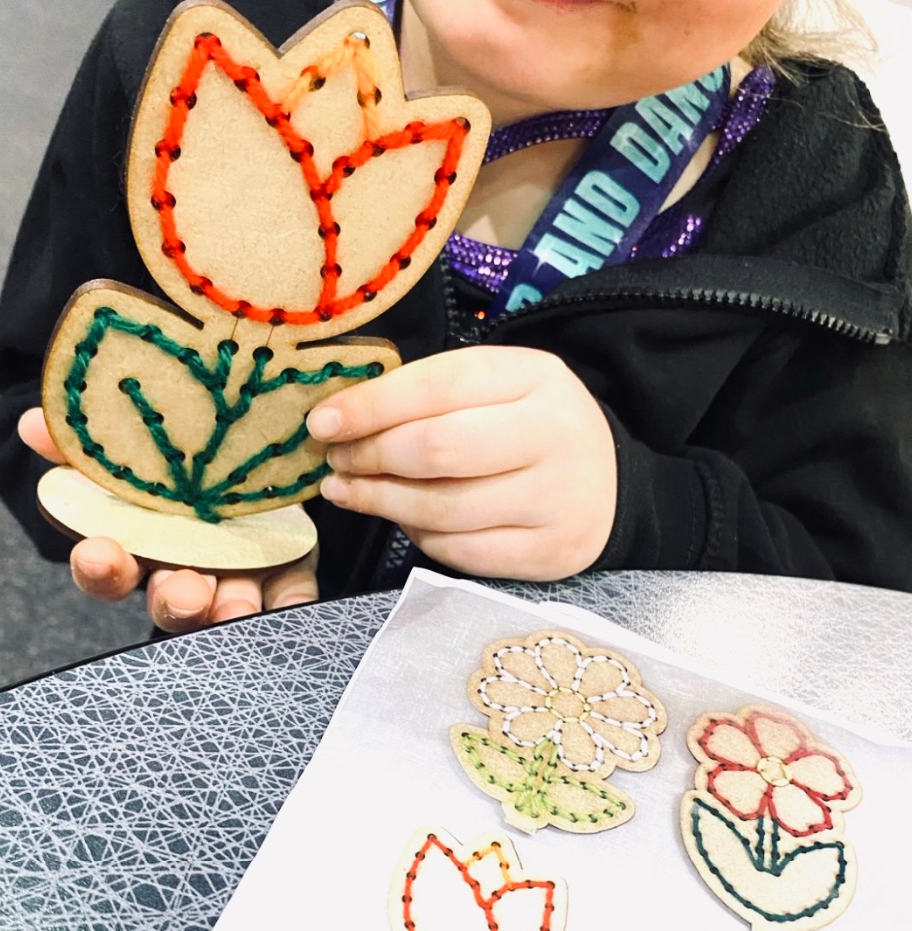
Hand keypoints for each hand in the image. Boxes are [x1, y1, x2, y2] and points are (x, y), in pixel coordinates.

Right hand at [18, 407, 318, 631]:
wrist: (252, 459)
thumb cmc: (181, 467)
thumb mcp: (136, 448)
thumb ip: (87, 444)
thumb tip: (34, 424)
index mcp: (142, 549)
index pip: (109, 571)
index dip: (100, 566)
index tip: (97, 552)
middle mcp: (187, 573)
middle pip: (172, 600)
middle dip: (174, 599)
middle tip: (183, 590)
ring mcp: (237, 577)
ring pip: (228, 606)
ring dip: (229, 609)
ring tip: (234, 604)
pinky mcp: (286, 573)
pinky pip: (290, 598)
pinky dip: (291, 607)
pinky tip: (293, 608)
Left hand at [306, 346, 616, 580]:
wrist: (609, 480)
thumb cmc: (530, 425)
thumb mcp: (496, 386)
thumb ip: (431, 393)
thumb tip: (341, 419)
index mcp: (535, 377)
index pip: (439, 386)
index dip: (370, 407)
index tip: (322, 423)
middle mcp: (553, 434)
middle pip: (437, 450)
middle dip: (371, 457)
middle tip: (337, 462)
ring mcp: (557, 499)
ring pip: (443, 509)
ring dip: (381, 502)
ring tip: (350, 491)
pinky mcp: (551, 552)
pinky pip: (462, 553)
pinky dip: (419, 537)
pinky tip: (401, 520)